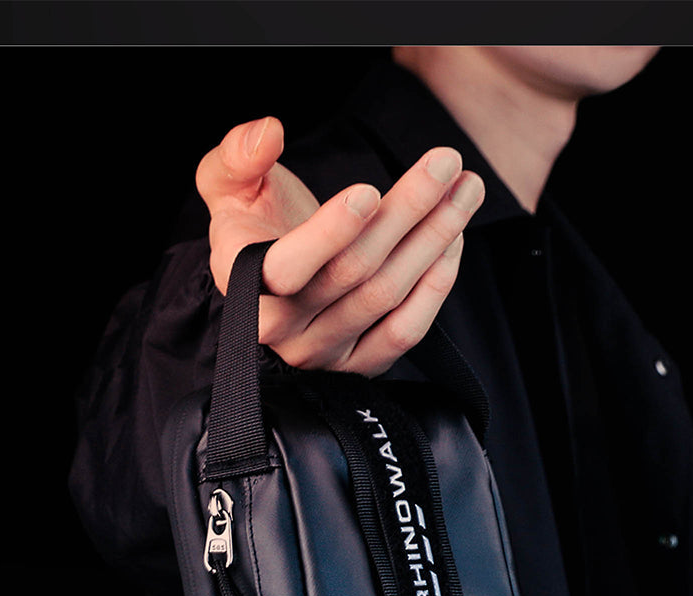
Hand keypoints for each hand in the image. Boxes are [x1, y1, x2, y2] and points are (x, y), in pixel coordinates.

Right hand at [196, 116, 484, 375]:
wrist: (269, 284)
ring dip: (434, 239)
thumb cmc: (251, 223)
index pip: (287, 267)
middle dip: (407, 211)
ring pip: (386, 296)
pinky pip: (404, 332)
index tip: (369, 192)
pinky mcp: (358, 364)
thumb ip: (237, 155)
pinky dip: (436, 285)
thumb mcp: (226, 182)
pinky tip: (453, 240)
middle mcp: (281, 328)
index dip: (329, 233)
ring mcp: (323, 352)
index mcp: (241, 281)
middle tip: (445, 163)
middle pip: (353, 272)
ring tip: (466, 189)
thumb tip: (266, 134)